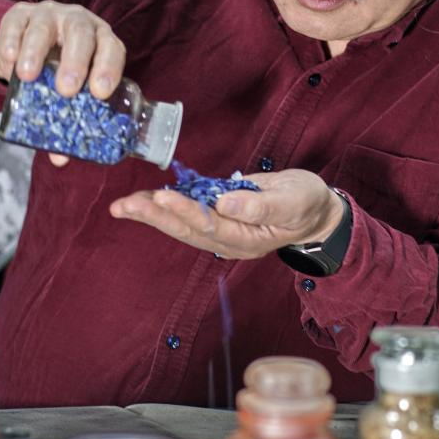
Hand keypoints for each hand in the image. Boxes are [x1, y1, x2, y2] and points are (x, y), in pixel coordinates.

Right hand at [0, 0, 126, 165]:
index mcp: (101, 41)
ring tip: (29, 76)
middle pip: (81, 35)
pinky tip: (9, 58)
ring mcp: (49, 15)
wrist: (28, 40)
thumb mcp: (66, 91)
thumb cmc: (58, 69)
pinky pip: (16, 23)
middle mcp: (79, 23)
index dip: (109, 69)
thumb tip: (61, 159)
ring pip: (45, 28)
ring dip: (36, 52)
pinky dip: (12, 41)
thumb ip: (66, 119)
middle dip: (75, 62)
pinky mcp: (20, 14)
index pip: (112, 49)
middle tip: (66, 90)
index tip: (100, 93)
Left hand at [108, 168, 345, 259]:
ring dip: (151, 215)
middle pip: (187, 231)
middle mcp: (229, 241)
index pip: (211, 225)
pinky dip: (164, 208)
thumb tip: (226, 201)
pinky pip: (187, 215)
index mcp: (248, 239)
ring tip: (123, 206)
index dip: (185, 211)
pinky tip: (142, 200)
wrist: (315, 212)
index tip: (163, 196)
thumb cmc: (308, 203)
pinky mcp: (218, 219)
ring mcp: (222, 232)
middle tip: (125, 206)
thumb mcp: (294, 200)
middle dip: (155, 217)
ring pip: (181, 226)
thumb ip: (262, 204)